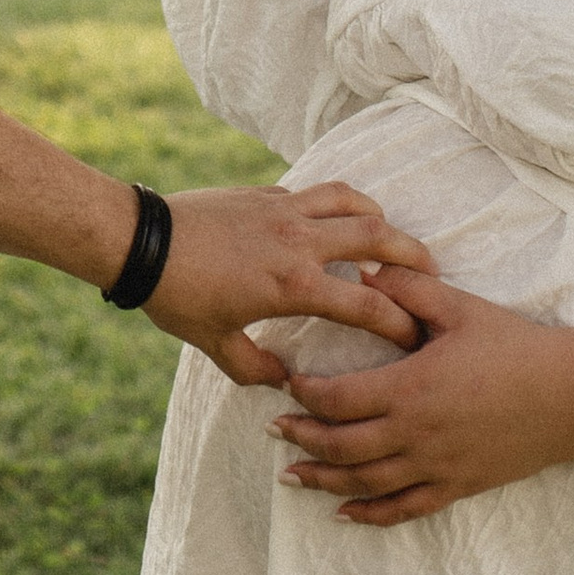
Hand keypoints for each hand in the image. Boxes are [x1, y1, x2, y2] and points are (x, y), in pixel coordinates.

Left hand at [146, 183, 433, 388]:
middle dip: (413, 256)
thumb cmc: (175, 296)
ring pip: (352, 202)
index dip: (401, 322)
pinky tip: (341, 219)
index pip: (368, 304)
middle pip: (377, 239)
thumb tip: (283, 382)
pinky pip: (316, 192)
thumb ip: (255, 367)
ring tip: (394, 238)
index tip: (418, 336)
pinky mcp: (267, 193)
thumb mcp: (215, 344)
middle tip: (432, 273)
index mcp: (293, 286)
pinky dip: (340, 204)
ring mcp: (284, 210)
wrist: (141, 241)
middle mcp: (298, 242)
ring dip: (381, 218)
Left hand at [271, 267, 573, 520]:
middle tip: (274, 429)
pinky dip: (369, 515)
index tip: (288, 383)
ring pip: (364, 484)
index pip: (337, 399)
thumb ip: (406, 290)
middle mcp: (415, 434)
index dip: (305, 395)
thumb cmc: (514, 347)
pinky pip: (404, 509)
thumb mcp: (458, 309)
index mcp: (410, 387)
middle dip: (301, 438)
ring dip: (323, 480)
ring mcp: (435, 466)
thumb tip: (364, 271)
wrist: (571, 396)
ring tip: (291, 474)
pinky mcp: (457, 486)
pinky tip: (344, 513)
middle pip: (340, 445)